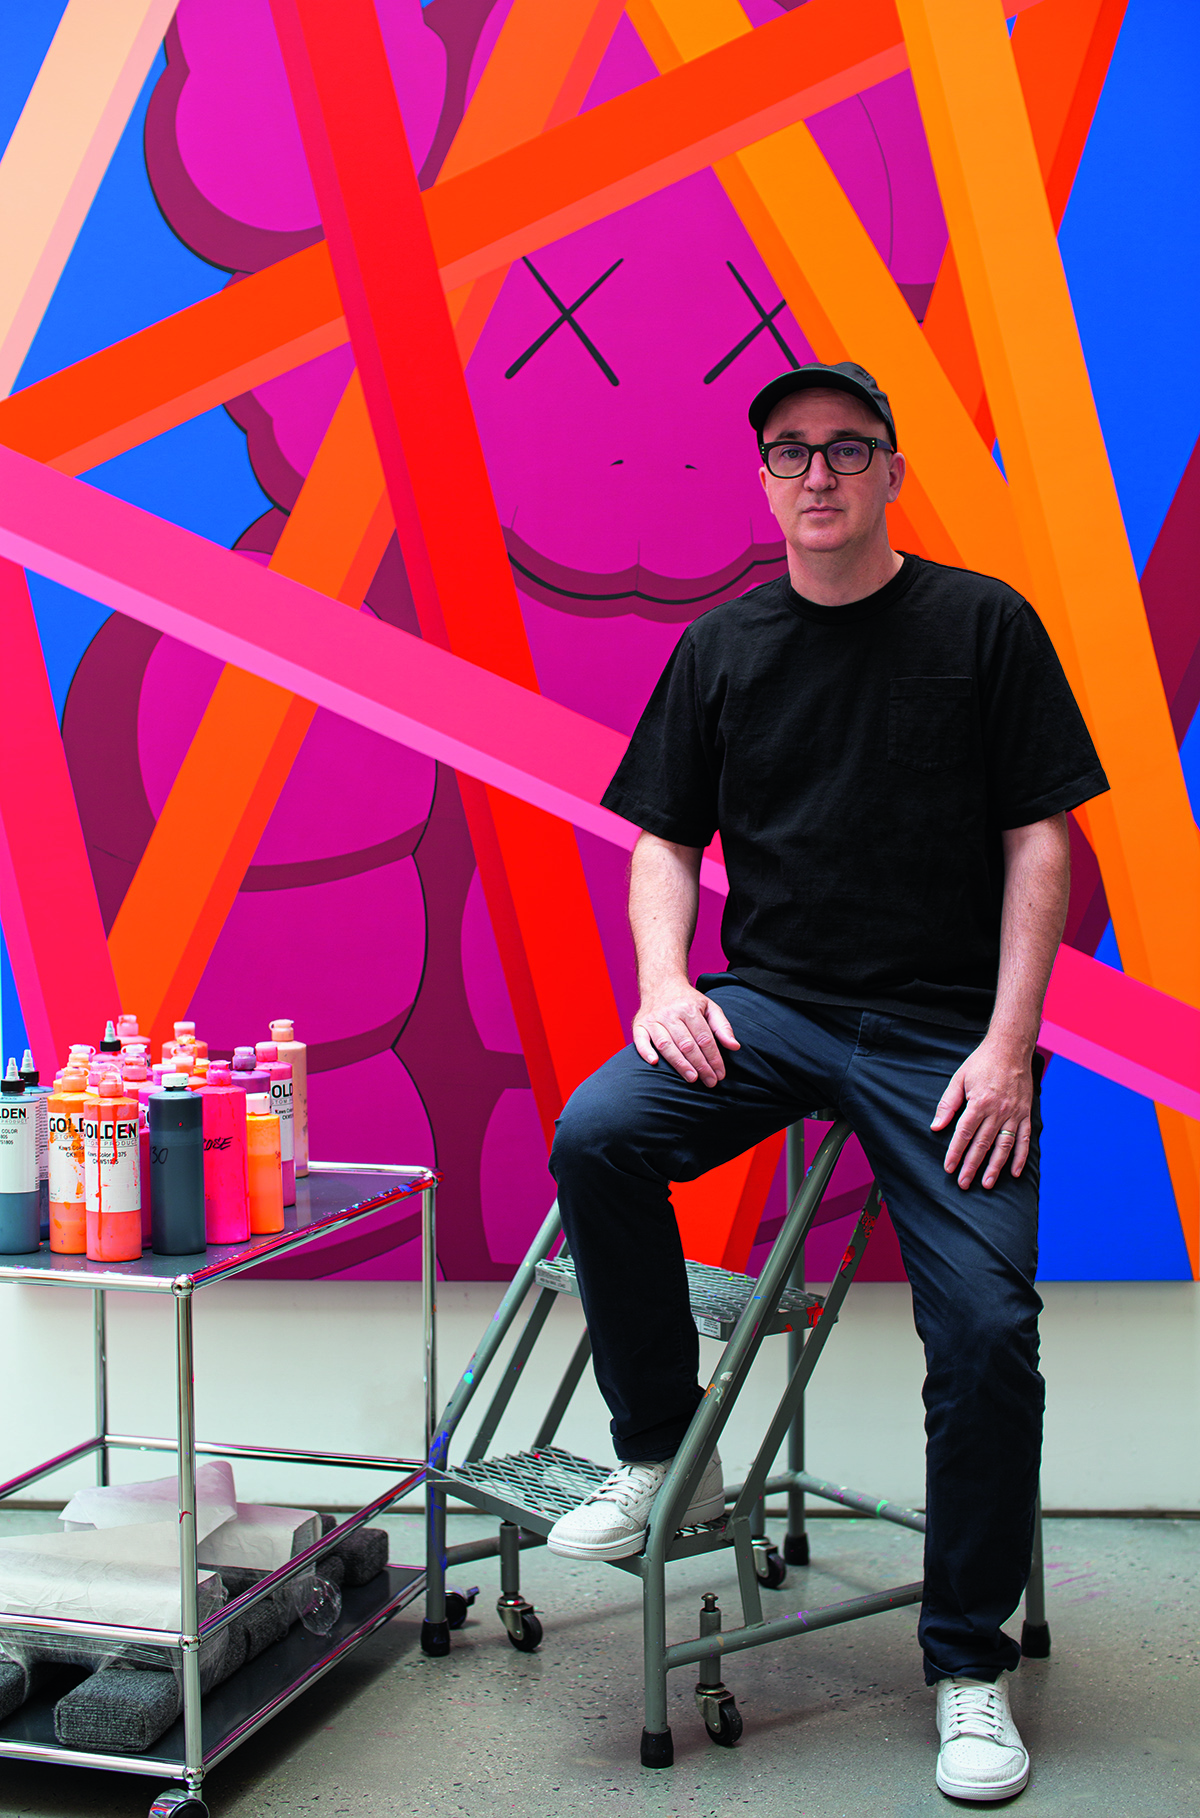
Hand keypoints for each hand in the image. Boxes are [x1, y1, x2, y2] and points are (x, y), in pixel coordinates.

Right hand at [633, 982, 739, 1086]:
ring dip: (679, 1064)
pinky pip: (640, 1039)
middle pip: (687, 1044)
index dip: (714, 1058)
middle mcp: (671, 1013)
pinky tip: (654, 1062)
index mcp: (690, 1009)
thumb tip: (734, 1046)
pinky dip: (645, 1051)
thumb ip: (722, 1027)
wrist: (661, 984)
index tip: (720, 1074)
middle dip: (700, 1065)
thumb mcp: (710, 1007)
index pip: (704, 1038)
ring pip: (666, 1044)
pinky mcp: (639, 1024)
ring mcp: (653, 1019)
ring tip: (692, 1078)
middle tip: (710, 1081)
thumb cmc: (688, 1001)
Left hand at [931, 1036, 1033, 1189]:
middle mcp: (997, 1111)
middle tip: (964, 1183)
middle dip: (972, 1166)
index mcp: (979, 1102)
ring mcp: (1014, 1114)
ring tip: (986, 1184)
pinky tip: (1014, 1172)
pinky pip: (1023, 1139)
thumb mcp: (958, 1079)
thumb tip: (936, 1127)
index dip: (955, 1153)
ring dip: (995, 1167)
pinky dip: (1020, 1157)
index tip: (949, 1168)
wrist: (1011, 1048)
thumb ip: (947, 1104)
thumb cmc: (982, 1063)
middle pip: (982, 1144)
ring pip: (1004, 1146)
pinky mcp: (1025, 1114)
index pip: (964, 1134)